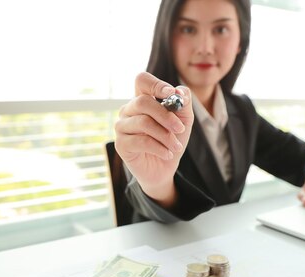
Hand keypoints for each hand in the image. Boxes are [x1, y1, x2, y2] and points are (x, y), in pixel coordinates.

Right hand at [114, 72, 193, 207]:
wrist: (164, 168)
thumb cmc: (171, 140)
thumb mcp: (183, 120)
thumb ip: (183, 103)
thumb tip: (179, 91)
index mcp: (142, 99)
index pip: (142, 80)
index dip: (155, 84)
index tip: (171, 94)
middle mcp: (128, 110)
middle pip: (142, 102)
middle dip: (165, 116)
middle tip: (180, 129)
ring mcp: (122, 126)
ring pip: (143, 122)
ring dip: (165, 136)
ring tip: (176, 146)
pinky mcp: (121, 144)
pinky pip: (140, 141)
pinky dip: (159, 148)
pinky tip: (167, 154)